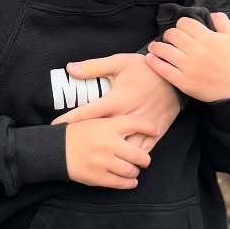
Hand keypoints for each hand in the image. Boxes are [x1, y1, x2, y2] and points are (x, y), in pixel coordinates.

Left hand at [53, 52, 182, 150]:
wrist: (175, 78)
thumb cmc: (145, 69)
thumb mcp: (119, 62)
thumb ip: (93, 67)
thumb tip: (69, 68)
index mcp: (115, 100)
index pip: (87, 113)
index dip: (69, 120)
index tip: (55, 127)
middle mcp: (126, 117)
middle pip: (101, 134)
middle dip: (85, 141)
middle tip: (67, 148)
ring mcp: (141, 128)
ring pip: (121, 149)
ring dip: (108, 156)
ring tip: (90, 162)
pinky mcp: (154, 134)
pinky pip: (140, 151)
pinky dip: (130, 160)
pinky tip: (119, 165)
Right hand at [64, 119, 151, 189]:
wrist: (56, 149)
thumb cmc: (78, 133)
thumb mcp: (96, 121)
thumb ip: (116, 123)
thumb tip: (143, 125)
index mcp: (108, 126)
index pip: (137, 124)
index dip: (150, 127)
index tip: (156, 131)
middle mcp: (109, 144)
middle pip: (140, 155)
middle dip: (144, 159)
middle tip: (144, 160)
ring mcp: (104, 162)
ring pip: (131, 171)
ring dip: (135, 172)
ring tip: (134, 170)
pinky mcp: (98, 177)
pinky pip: (120, 183)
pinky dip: (128, 183)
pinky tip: (130, 181)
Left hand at [145, 11, 229, 101]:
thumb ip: (222, 21)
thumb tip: (211, 13)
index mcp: (207, 37)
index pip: (184, 22)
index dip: (181, 24)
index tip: (181, 29)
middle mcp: (196, 50)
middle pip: (172, 34)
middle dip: (169, 35)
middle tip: (169, 39)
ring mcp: (188, 66)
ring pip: (164, 50)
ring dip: (156, 46)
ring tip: (154, 47)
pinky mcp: (183, 81)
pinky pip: (163, 69)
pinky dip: (153, 62)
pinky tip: (149, 58)